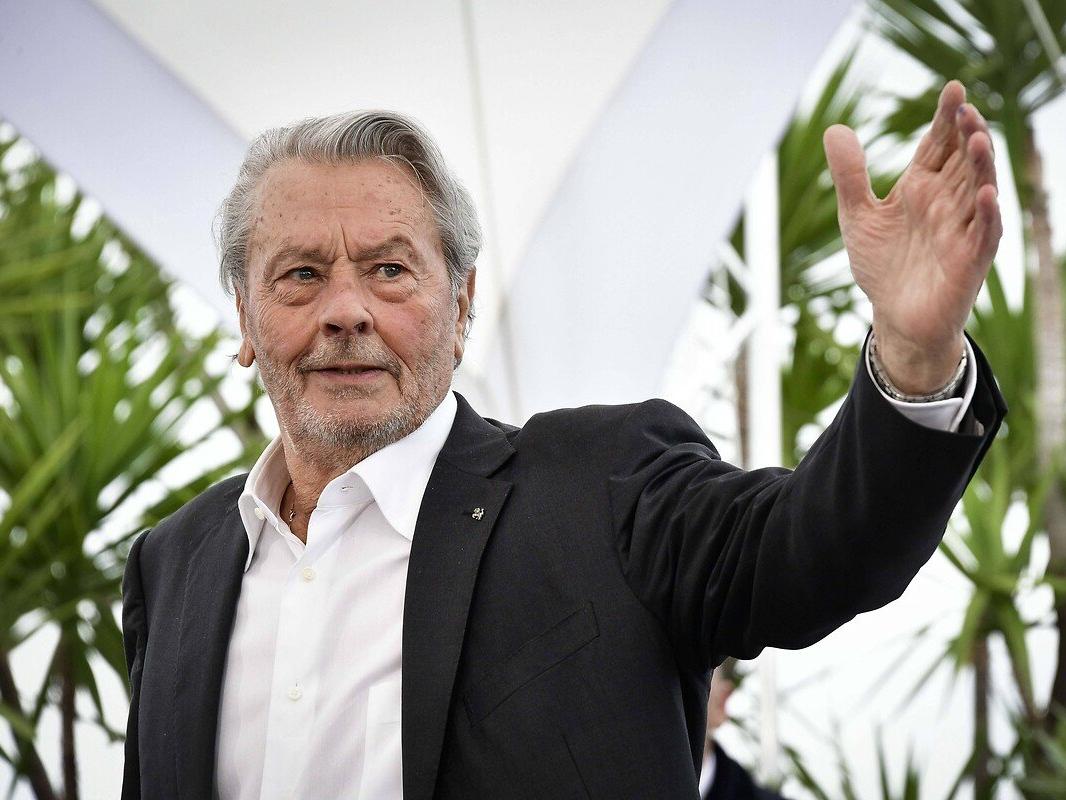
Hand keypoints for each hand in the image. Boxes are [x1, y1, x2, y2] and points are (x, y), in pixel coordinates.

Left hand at [823, 81, 1001, 393]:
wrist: (895, 318)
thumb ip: (850, 176)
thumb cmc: (883, 266)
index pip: (940, 144)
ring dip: (981, 165)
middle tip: (965, 107)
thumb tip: (835, 128)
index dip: (946, 117)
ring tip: (978, 138)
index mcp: (923, 187)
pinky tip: (987, 195)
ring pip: (979, 190)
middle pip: (963, 160)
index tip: (952, 89)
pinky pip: (983, 234)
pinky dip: (986, 215)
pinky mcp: (969, 260)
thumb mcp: (857, 216)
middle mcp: (947, 202)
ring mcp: (961, 229)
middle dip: (967, 133)